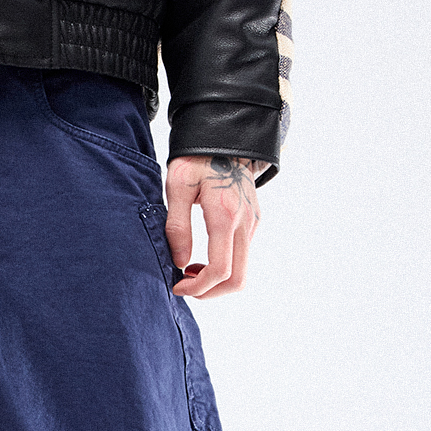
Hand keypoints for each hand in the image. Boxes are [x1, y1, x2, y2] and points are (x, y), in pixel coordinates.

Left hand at [164, 155, 261, 297]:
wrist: (224, 138)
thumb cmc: (196, 159)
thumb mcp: (177, 187)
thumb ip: (177, 226)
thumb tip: (179, 262)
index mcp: (225, 215)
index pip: (220, 270)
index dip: (198, 287)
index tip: (177, 286)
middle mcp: (245, 223)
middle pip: (238, 279)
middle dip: (210, 291)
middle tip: (184, 285)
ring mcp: (252, 223)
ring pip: (242, 270)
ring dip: (216, 280)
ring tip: (189, 269)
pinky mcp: (253, 222)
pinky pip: (242, 256)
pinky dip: (223, 266)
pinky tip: (201, 257)